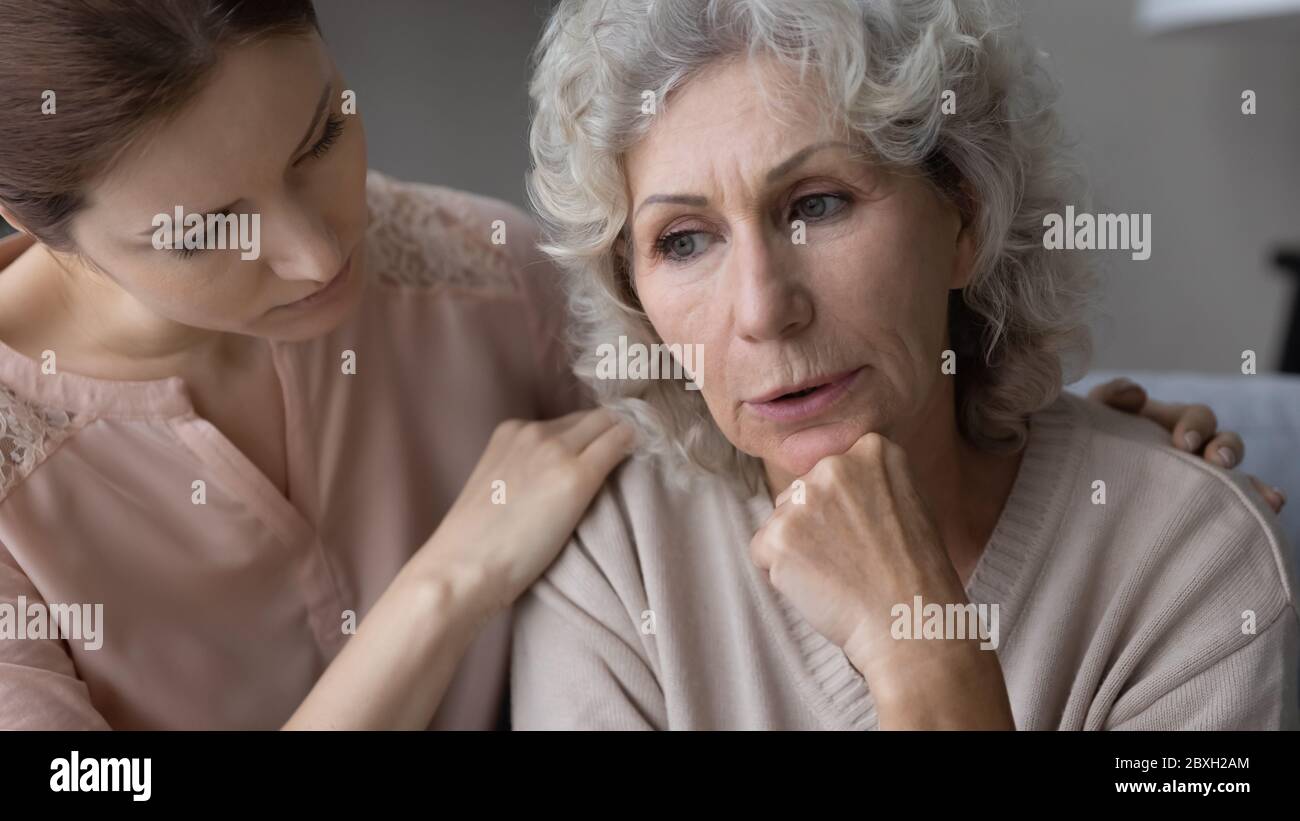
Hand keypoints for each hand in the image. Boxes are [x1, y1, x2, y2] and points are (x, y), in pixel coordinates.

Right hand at [415, 408, 633, 619]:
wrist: (461, 569)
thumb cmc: (476, 546)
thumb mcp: (498, 489)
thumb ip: (525, 472)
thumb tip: (557, 482)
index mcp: (510, 432)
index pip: (570, 421)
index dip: (595, 434)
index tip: (613, 448)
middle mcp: (533, 431)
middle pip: (594, 417)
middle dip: (617, 428)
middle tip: (642, 447)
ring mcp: (555, 451)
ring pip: (611, 424)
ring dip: (630, 436)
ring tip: (650, 453)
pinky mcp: (577, 477)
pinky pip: (621, 444)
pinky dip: (639, 444)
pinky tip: (655, 453)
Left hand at [749, 432, 1012, 727]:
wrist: (910, 621)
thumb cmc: (915, 573)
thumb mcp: (908, 503)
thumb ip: (867, 482)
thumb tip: (824, 484)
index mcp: (873, 450)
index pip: (832, 474)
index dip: (845, 510)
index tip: (869, 534)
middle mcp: (835, 465)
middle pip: (801, 493)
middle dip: (815, 525)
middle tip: (852, 557)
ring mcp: (804, 499)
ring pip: (780, 520)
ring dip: (797, 547)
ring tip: (839, 572)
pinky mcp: (779, 535)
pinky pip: (762, 550)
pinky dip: (781, 573)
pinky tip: (819, 584)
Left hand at [1090, 378, 1284, 511]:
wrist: (1084, 481)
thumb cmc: (1096, 441)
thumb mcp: (1097, 416)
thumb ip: (1111, 397)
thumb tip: (1138, 394)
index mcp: (1175, 424)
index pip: (1199, 418)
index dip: (1195, 426)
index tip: (1181, 442)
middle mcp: (1197, 451)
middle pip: (1226, 445)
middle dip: (1227, 451)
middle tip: (1217, 462)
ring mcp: (1203, 481)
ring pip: (1238, 479)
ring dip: (1252, 484)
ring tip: (1264, 497)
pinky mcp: (1202, 509)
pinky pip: (1237, 506)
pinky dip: (1258, 506)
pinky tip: (1271, 510)